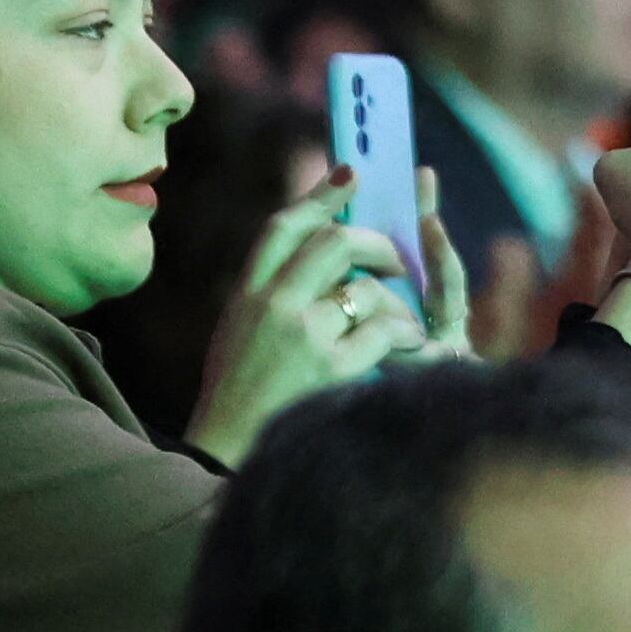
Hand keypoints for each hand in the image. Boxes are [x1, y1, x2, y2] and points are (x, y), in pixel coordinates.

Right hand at [184, 166, 450, 464]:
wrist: (221, 456)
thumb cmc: (238, 396)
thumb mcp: (238, 332)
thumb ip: (269, 293)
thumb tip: (314, 257)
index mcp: (246, 293)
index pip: (283, 226)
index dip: (321, 195)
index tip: (351, 174)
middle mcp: (271, 304)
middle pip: (334, 243)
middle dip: (376, 245)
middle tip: (396, 262)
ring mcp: (301, 334)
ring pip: (366, 288)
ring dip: (395, 302)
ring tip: (404, 323)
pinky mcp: (329, 366)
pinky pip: (383, 330)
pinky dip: (405, 336)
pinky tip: (409, 347)